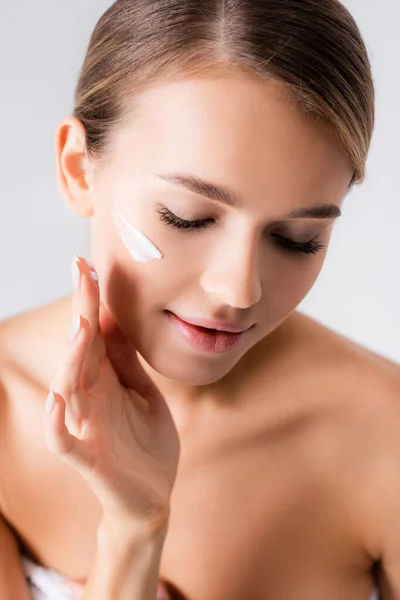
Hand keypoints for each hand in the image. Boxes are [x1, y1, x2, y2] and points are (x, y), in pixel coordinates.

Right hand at [43, 256, 179, 535]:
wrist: (154, 495)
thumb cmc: (146, 441)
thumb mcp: (143, 391)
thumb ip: (125, 360)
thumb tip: (114, 317)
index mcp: (104, 379)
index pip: (93, 333)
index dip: (90, 300)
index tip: (87, 265)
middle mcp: (90, 397)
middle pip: (80, 350)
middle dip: (81, 311)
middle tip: (82, 273)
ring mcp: (86, 427)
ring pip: (70, 387)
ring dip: (72, 356)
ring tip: (81, 325)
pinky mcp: (89, 458)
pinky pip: (64, 440)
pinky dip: (56, 422)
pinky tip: (56, 398)